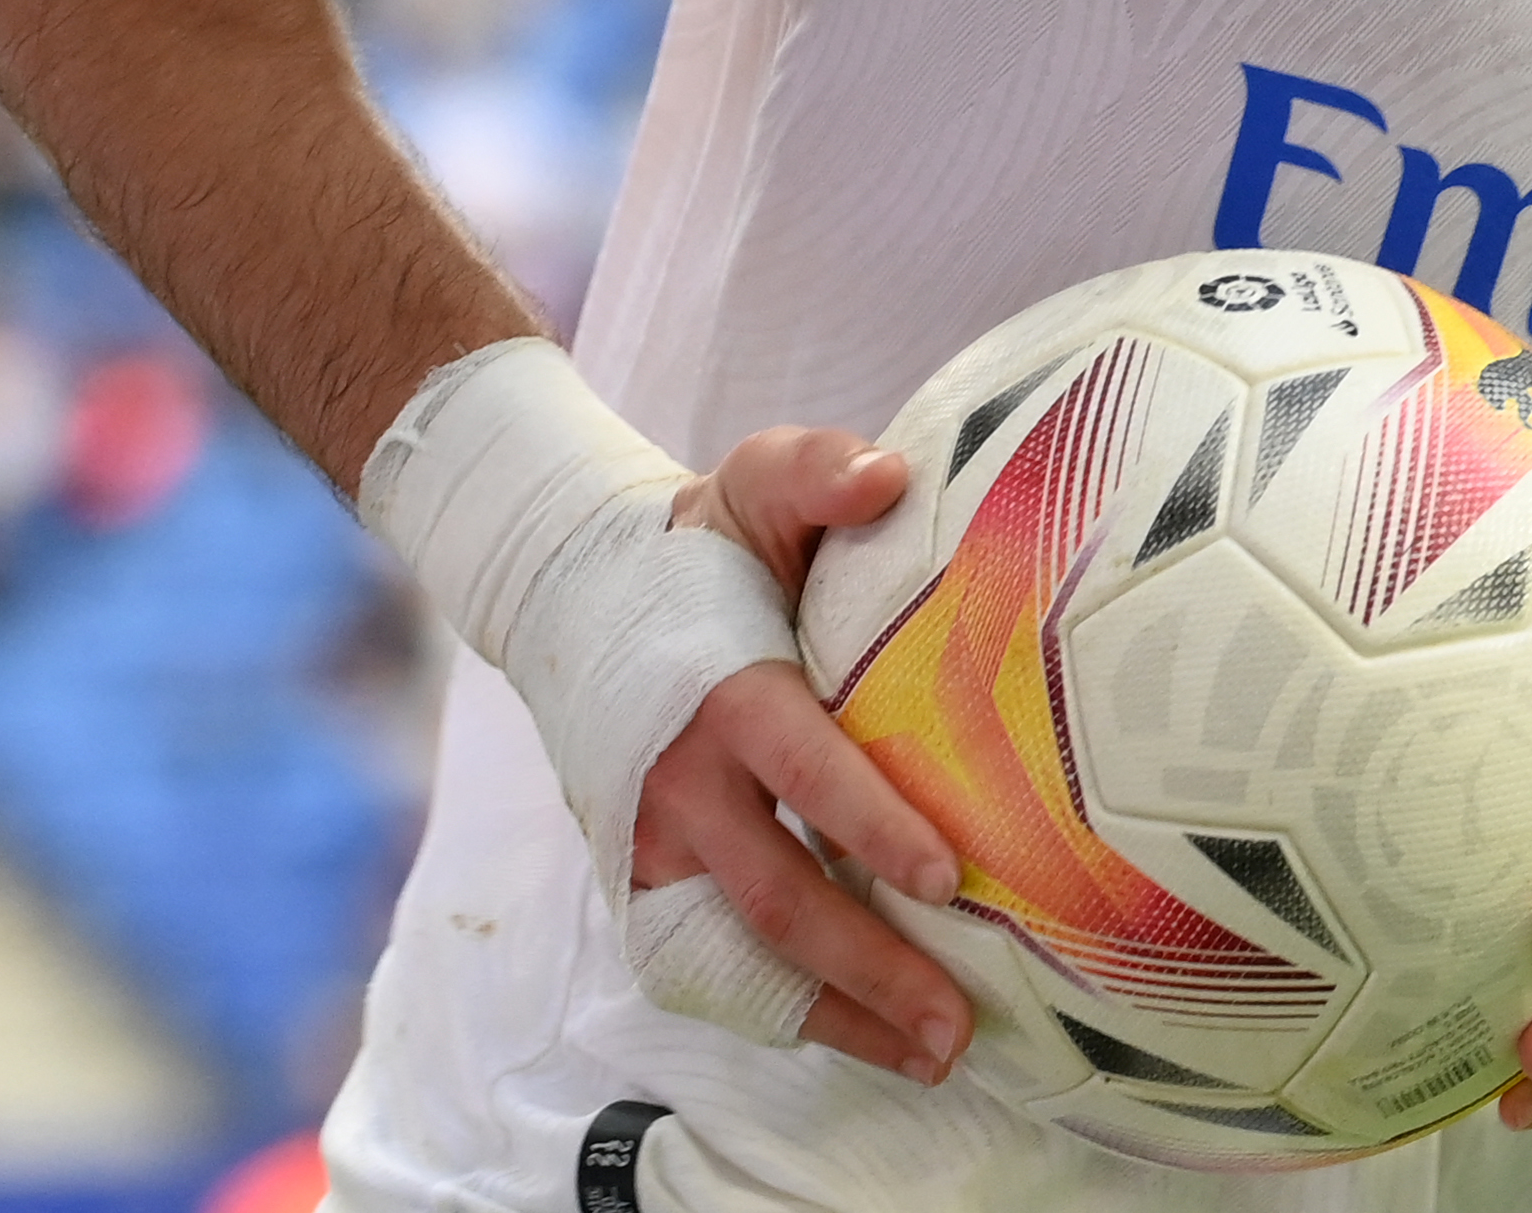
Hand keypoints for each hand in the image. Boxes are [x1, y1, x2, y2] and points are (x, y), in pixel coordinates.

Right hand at [631, 426, 974, 1081]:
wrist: (575, 592)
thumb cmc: (700, 545)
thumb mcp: (754, 480)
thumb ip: (819, 471)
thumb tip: (888, 476)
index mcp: (723, 694)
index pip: (803, 771)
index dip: (870, 824)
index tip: (944, 878)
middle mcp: (681, 786)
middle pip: (777, 895)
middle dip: (867, 967)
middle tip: (956, 1024)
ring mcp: (655, 845)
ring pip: (740, 955)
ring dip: (833, 1015)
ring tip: (930, 1059)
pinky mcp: (642, 879)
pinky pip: (707, 964)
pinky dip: (780, 1011)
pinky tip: (864, 1039)